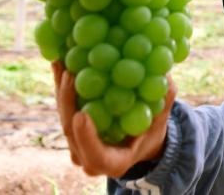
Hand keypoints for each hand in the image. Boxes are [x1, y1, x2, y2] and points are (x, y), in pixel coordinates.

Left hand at [53, 61, 176, 178]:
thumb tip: (164, 76)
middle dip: (68, 102)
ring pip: (64, 117)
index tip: (82, 114)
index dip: (87, 137)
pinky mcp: (72, 130)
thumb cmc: (151, 131)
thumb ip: (164, 101)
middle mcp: (89, 157)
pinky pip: (64, 108)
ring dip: (61, 88)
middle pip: (72, 132)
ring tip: (61, 61)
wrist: (138, 139)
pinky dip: (62, 86)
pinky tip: (59, 61)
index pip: (96, 154)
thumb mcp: (162, 120)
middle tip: (70, 75)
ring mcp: (77, 144)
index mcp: (114, 161)